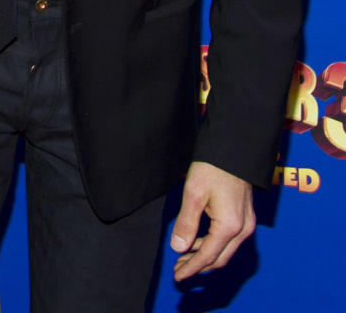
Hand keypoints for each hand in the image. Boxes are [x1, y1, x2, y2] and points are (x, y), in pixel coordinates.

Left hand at [169, 161, 254, 281]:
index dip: (192, 268)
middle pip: (219, 258)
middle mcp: (243, 229)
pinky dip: (213, 245)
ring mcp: (247, 223)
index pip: (208, 256)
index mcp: (230, 226)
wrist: (235, 148)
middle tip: (178, 269)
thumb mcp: (194, 193)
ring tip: (184, 257)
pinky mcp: (246, 216)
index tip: (177, 276)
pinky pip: (230, 240)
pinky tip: (198, 241)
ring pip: (225, 250)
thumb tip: (178, 247)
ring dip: (205, 256)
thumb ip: (187, 223)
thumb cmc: (214, 167)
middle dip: (198, 266)